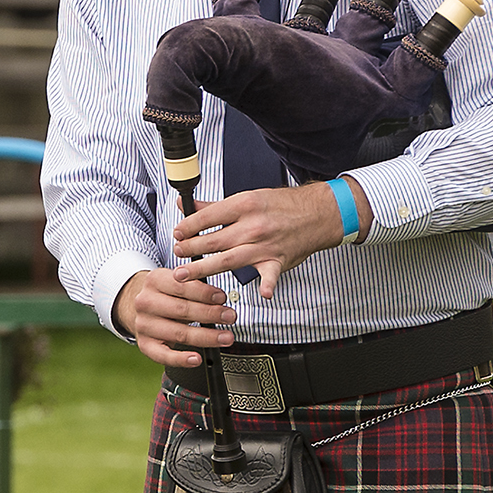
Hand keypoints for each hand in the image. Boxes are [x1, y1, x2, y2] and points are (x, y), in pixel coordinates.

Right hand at [112, 266, 238, 369]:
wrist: (139, 306)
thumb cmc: (167, 294)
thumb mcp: (177, 281)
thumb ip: (195, 287)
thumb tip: (221, 298)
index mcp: (154, 280)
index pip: (182, 286)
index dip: (204, 293)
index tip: (222, 298)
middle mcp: (145, 302)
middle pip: (182, 310)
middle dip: (210, 314)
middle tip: (231, 317)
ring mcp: (143, 324)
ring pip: (178, 333)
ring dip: (206, 337)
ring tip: (226, 338)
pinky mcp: (144, 344)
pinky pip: (162, 355)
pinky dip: (180, 359)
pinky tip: (196, 359)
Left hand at [170, 181, 352, 301]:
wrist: (316, 214)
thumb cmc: (280, 206)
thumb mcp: (246, 197)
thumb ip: (213, 206)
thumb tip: (184, 205)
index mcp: (244, 205)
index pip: (208, 217)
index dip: (188, 226)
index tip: (177, 234)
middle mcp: (253, 225)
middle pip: (214, 240)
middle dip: (190, 249)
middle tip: (176, 255)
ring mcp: (265, 245)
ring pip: (229, 260)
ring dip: (204, 268)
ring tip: (184, 275)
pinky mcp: (278, 261)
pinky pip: (271, 275)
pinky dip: (269, 285)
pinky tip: (263, 294)